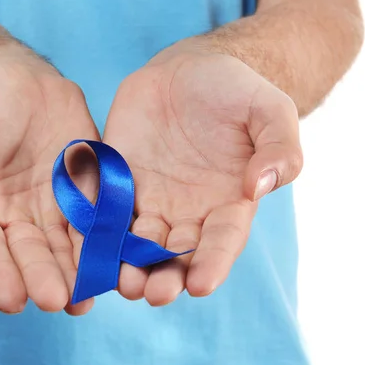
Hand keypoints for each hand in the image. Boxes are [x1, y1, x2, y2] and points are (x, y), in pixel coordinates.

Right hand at [0, 53, 98, 314]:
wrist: (14, 78)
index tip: (11, 299)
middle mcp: (16, 216)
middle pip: (30, 254)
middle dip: (43, 277)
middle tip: (59, 301)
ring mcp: (53, 206)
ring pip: (66, 246)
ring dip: (78, 272)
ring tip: (89, 297)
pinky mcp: (85, 190)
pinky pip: (98, 217)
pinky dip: (106, 239)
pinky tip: (117, 261)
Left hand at [103, 51, 302, 305]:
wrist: (190, 70)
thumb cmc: (237, 92)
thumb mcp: (270, 111)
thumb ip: (278, 148)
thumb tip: (260, 186)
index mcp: (228, 203)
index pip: (222, 241)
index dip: (213, 264)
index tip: (201, 285)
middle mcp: (188, 211)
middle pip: (175, 254)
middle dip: (164, 276)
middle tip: (152, 293)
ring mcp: (150, 197)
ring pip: (136, 242)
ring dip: (127, 264)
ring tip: (120, 281)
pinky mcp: (118, 180)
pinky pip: (104, 209)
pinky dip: (96, 229)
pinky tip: (86, 246)